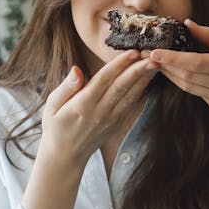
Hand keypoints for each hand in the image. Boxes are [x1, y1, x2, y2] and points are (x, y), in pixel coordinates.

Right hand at [40, 50, 154, 168]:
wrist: (65, 156)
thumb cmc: (56, 127)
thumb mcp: (52, 106)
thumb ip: (66, 87)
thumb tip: (77, 69)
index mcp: (83, 104)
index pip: (104, 80)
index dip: (119, 65)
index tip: (132, 52)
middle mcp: (100, 112)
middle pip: (122, 87)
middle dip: (139, 70)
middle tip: (153, 55)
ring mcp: (110, 119)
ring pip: (130, 96)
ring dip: (144, 79)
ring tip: (155, 64)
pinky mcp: (116, 124)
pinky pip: (130, 105)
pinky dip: (141, 91)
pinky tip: (148, 80)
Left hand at [148, 19, 208, 123]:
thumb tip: (188, 24)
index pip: (197, 63)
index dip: (174, 59)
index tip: (156, 52)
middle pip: (189, 76)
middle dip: (167, 66)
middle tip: (150, 55)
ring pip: (189, 88)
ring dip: (172, 76)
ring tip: (159, 64)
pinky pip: (199, 95)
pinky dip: (188, 84)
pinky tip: (180, 74)